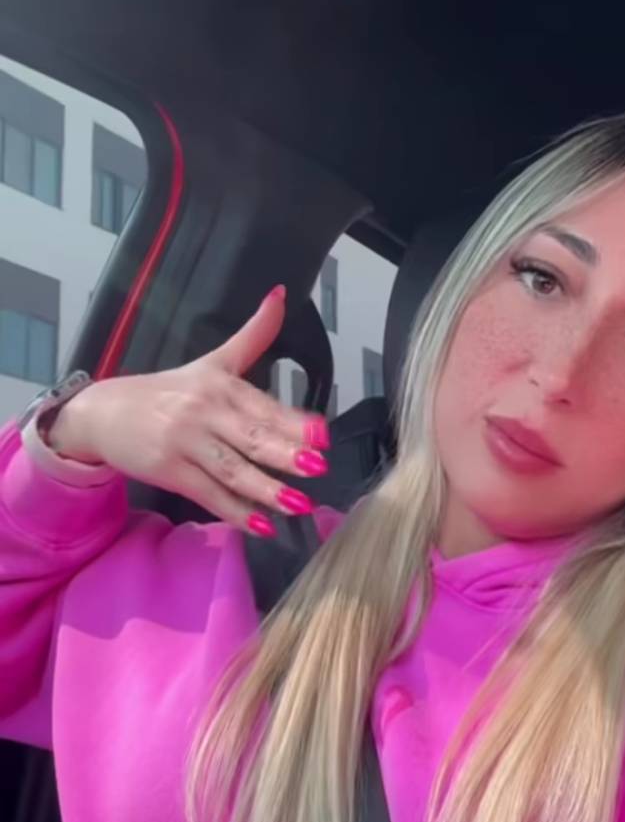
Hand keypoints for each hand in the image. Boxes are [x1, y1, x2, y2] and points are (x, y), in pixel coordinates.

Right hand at [48, 285, 328, 534]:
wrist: (105, 413)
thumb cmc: (167, 392)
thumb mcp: (212, 361)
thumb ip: (253, 336)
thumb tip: (282, 294)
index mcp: (220, 384)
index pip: (262, 405)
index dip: (293, 421)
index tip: (322, 435)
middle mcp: (203, 411)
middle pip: (250, 436)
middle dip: (285, 454)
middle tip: (318, 469)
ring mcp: (185, 443)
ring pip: (232, 470)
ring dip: (266, 490)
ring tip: (298, 506)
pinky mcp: (169, 471)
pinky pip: (209, 495)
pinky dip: (235, 513)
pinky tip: (261, 527)